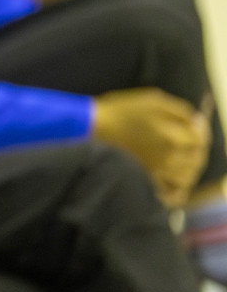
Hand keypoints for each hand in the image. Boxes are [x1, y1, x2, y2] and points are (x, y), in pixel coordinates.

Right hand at [93, 88, 208, 205]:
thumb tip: (196, 121)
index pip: (200, 140)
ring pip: (187, 177)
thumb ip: (181, 111)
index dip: (200, 130)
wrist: (90, 129)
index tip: (194, 124)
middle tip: (188, 138)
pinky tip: (174, 178)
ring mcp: (157, 172)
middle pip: (197, 159)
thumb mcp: (153, 100)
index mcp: (174, 139)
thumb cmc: (121, 111)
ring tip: (183, 157)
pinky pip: (170, 191)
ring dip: (190, 167)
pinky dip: (177, 188)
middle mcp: (170, 159)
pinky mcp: (145, 179)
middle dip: (196, 148)